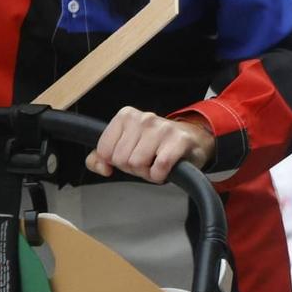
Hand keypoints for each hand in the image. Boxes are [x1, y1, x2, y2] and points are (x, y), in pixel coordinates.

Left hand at [87, 107, 213, 183]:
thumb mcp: (124, 146)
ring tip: (155, 163)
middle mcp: (144, 118)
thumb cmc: (155, 144)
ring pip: (138, 164)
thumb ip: (99, 157)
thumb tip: (103, 168)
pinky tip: (164, 169)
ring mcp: (162, 128)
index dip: (115, 161)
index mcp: (126, 116)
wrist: (191, 140)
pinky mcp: (179, 140)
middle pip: (121, 159)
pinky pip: (159, 168)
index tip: (129, 155)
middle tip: (145, 161)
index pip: (104, 150)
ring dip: (147, 172)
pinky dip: (159, 175)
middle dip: (132, 168)